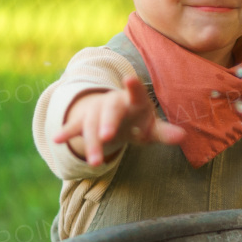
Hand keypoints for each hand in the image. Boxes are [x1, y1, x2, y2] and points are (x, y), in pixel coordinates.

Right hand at [54, 75, 184, 164]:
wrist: (115, 114)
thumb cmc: (138, 121)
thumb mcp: (152, 128)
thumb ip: (165, 132)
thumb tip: (183, 136)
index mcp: (134, 102)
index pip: (136, 94)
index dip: (133, 88)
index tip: (130, 78)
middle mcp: (113, 102)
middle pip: (109, 110)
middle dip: (107, 123)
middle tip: (107, 137)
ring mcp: (97, 110)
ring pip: (92, 124)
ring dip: (92, 143)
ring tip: (94, 163)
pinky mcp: (84, 119)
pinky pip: (75, 125)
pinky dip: (67, 132)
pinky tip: (57, 139)